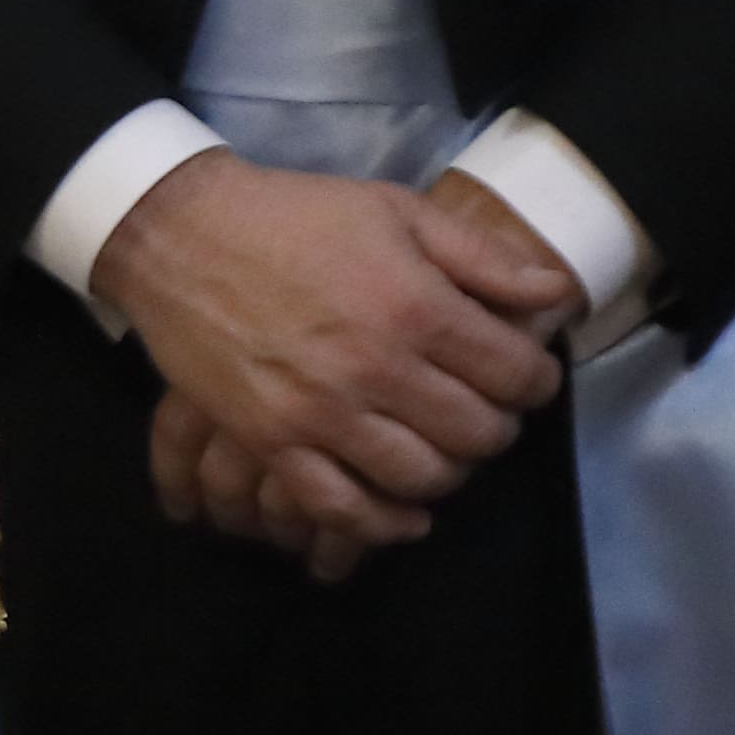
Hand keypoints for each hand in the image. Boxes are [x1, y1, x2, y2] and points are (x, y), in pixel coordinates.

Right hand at [97, 153, 557, 573]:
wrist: (178, 233)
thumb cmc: (293, 215)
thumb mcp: (396, 210)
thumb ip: (481, 256)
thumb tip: (556, 295)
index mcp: (416, 306)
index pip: (518, 376)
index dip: (534, 379)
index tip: (518, 373)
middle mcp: (376, 367)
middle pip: (479, 435)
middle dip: (494, 425)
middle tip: (476, 407)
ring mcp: (320, 411)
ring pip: (421, 478)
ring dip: (445, 470)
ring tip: (435, 444)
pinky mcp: (271, 439)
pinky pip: (340, 507)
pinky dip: (381, 523)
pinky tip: (401, 513)